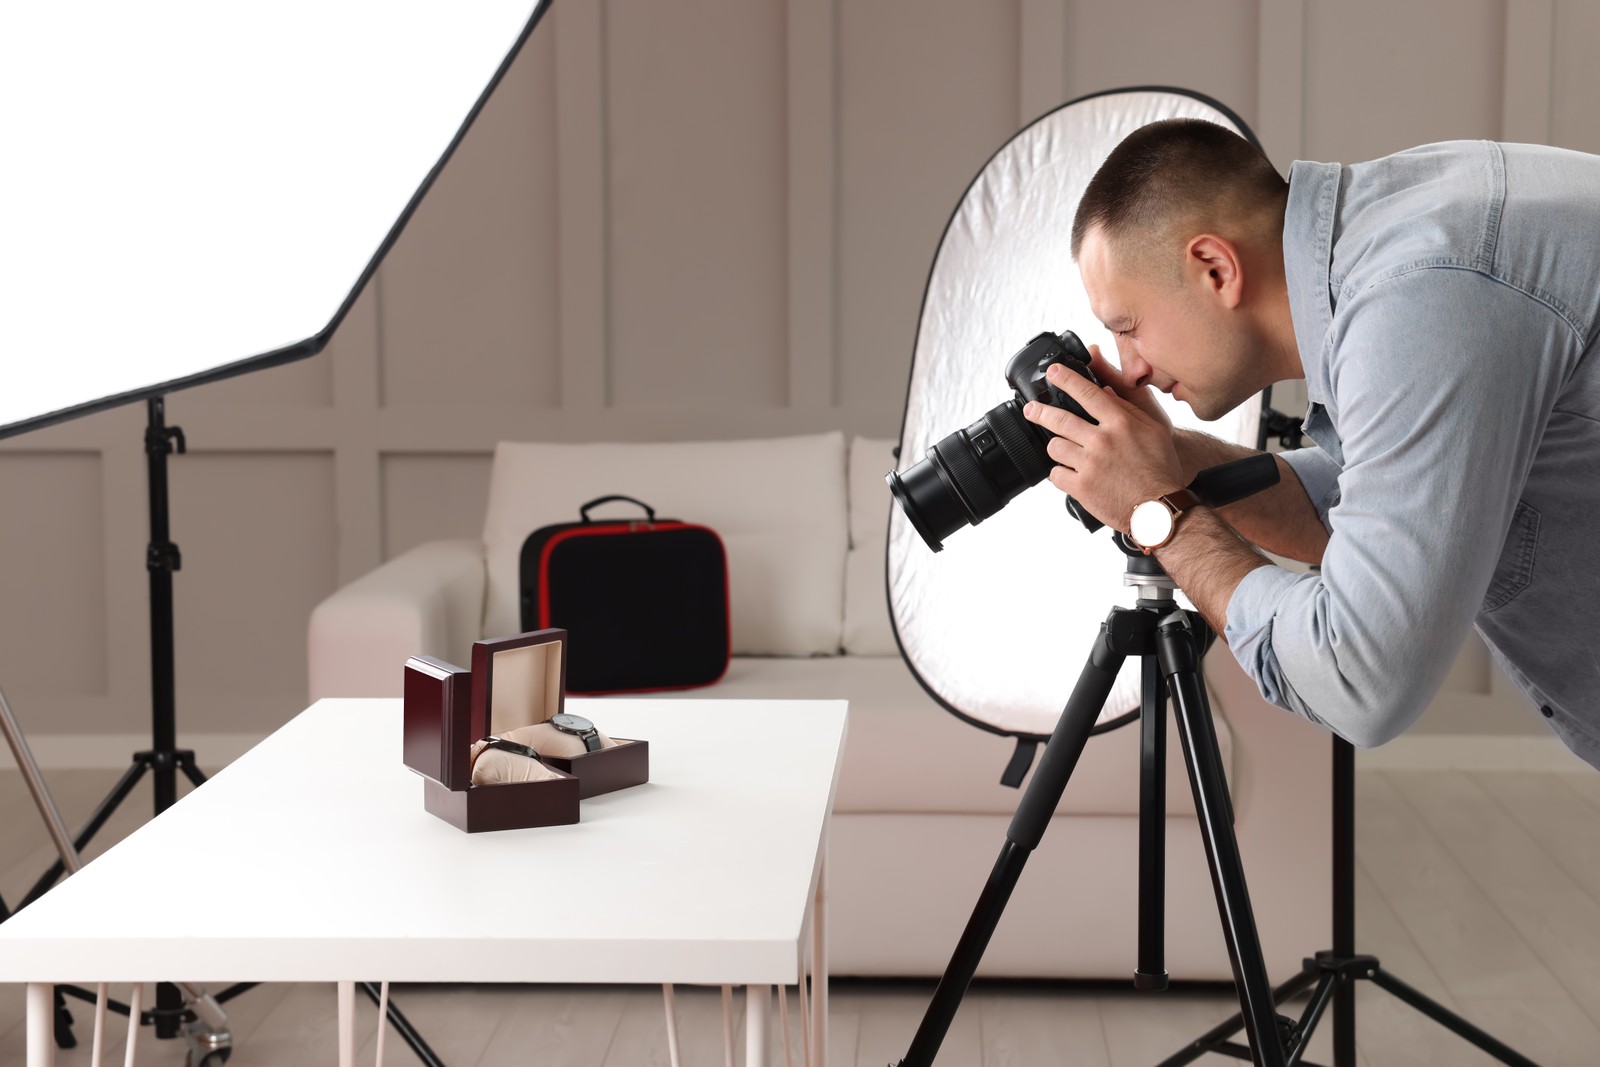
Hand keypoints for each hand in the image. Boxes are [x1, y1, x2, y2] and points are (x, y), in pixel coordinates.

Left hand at [1022, 359, 1184, 531]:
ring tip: (1064, 451)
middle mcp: (1102, 441)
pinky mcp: (1081, 487)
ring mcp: (1089, 464)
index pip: (1087, 393)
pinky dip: (1060, 474)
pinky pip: (1056, 474)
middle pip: (1060, 419)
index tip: (1053, 372)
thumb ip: (1128, 410)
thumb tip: (1105, 392)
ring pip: (1055, 446)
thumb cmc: (1160, 470)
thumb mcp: (1153, 431)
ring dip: (1057, 447)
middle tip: (1031, 409)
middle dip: (1040, 411)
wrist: (1159, 510)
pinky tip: (1070, 474)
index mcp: (1121, 423)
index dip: (1066, 379)